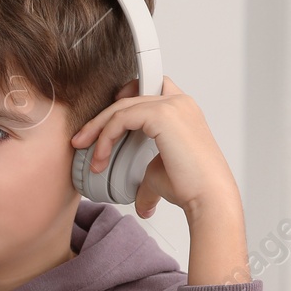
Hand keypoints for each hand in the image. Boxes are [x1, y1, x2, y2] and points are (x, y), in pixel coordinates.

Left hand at [70, 76, 239, 219]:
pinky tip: (100, 157)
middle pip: (130, 97)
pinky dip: (106, 136)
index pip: (150, 88)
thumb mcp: (159, 174)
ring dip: (98, 128)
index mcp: (182, 110)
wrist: (207, 197)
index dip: (126, 95)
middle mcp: (180, 103)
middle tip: (83, 139)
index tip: (107, 118)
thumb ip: (146, 176)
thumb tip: (141, 202)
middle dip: (102, 118)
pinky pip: (121, 118)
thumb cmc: (192, 187)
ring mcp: (172, 106)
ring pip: (122, 106)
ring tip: (85, 149)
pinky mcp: (162, 115)